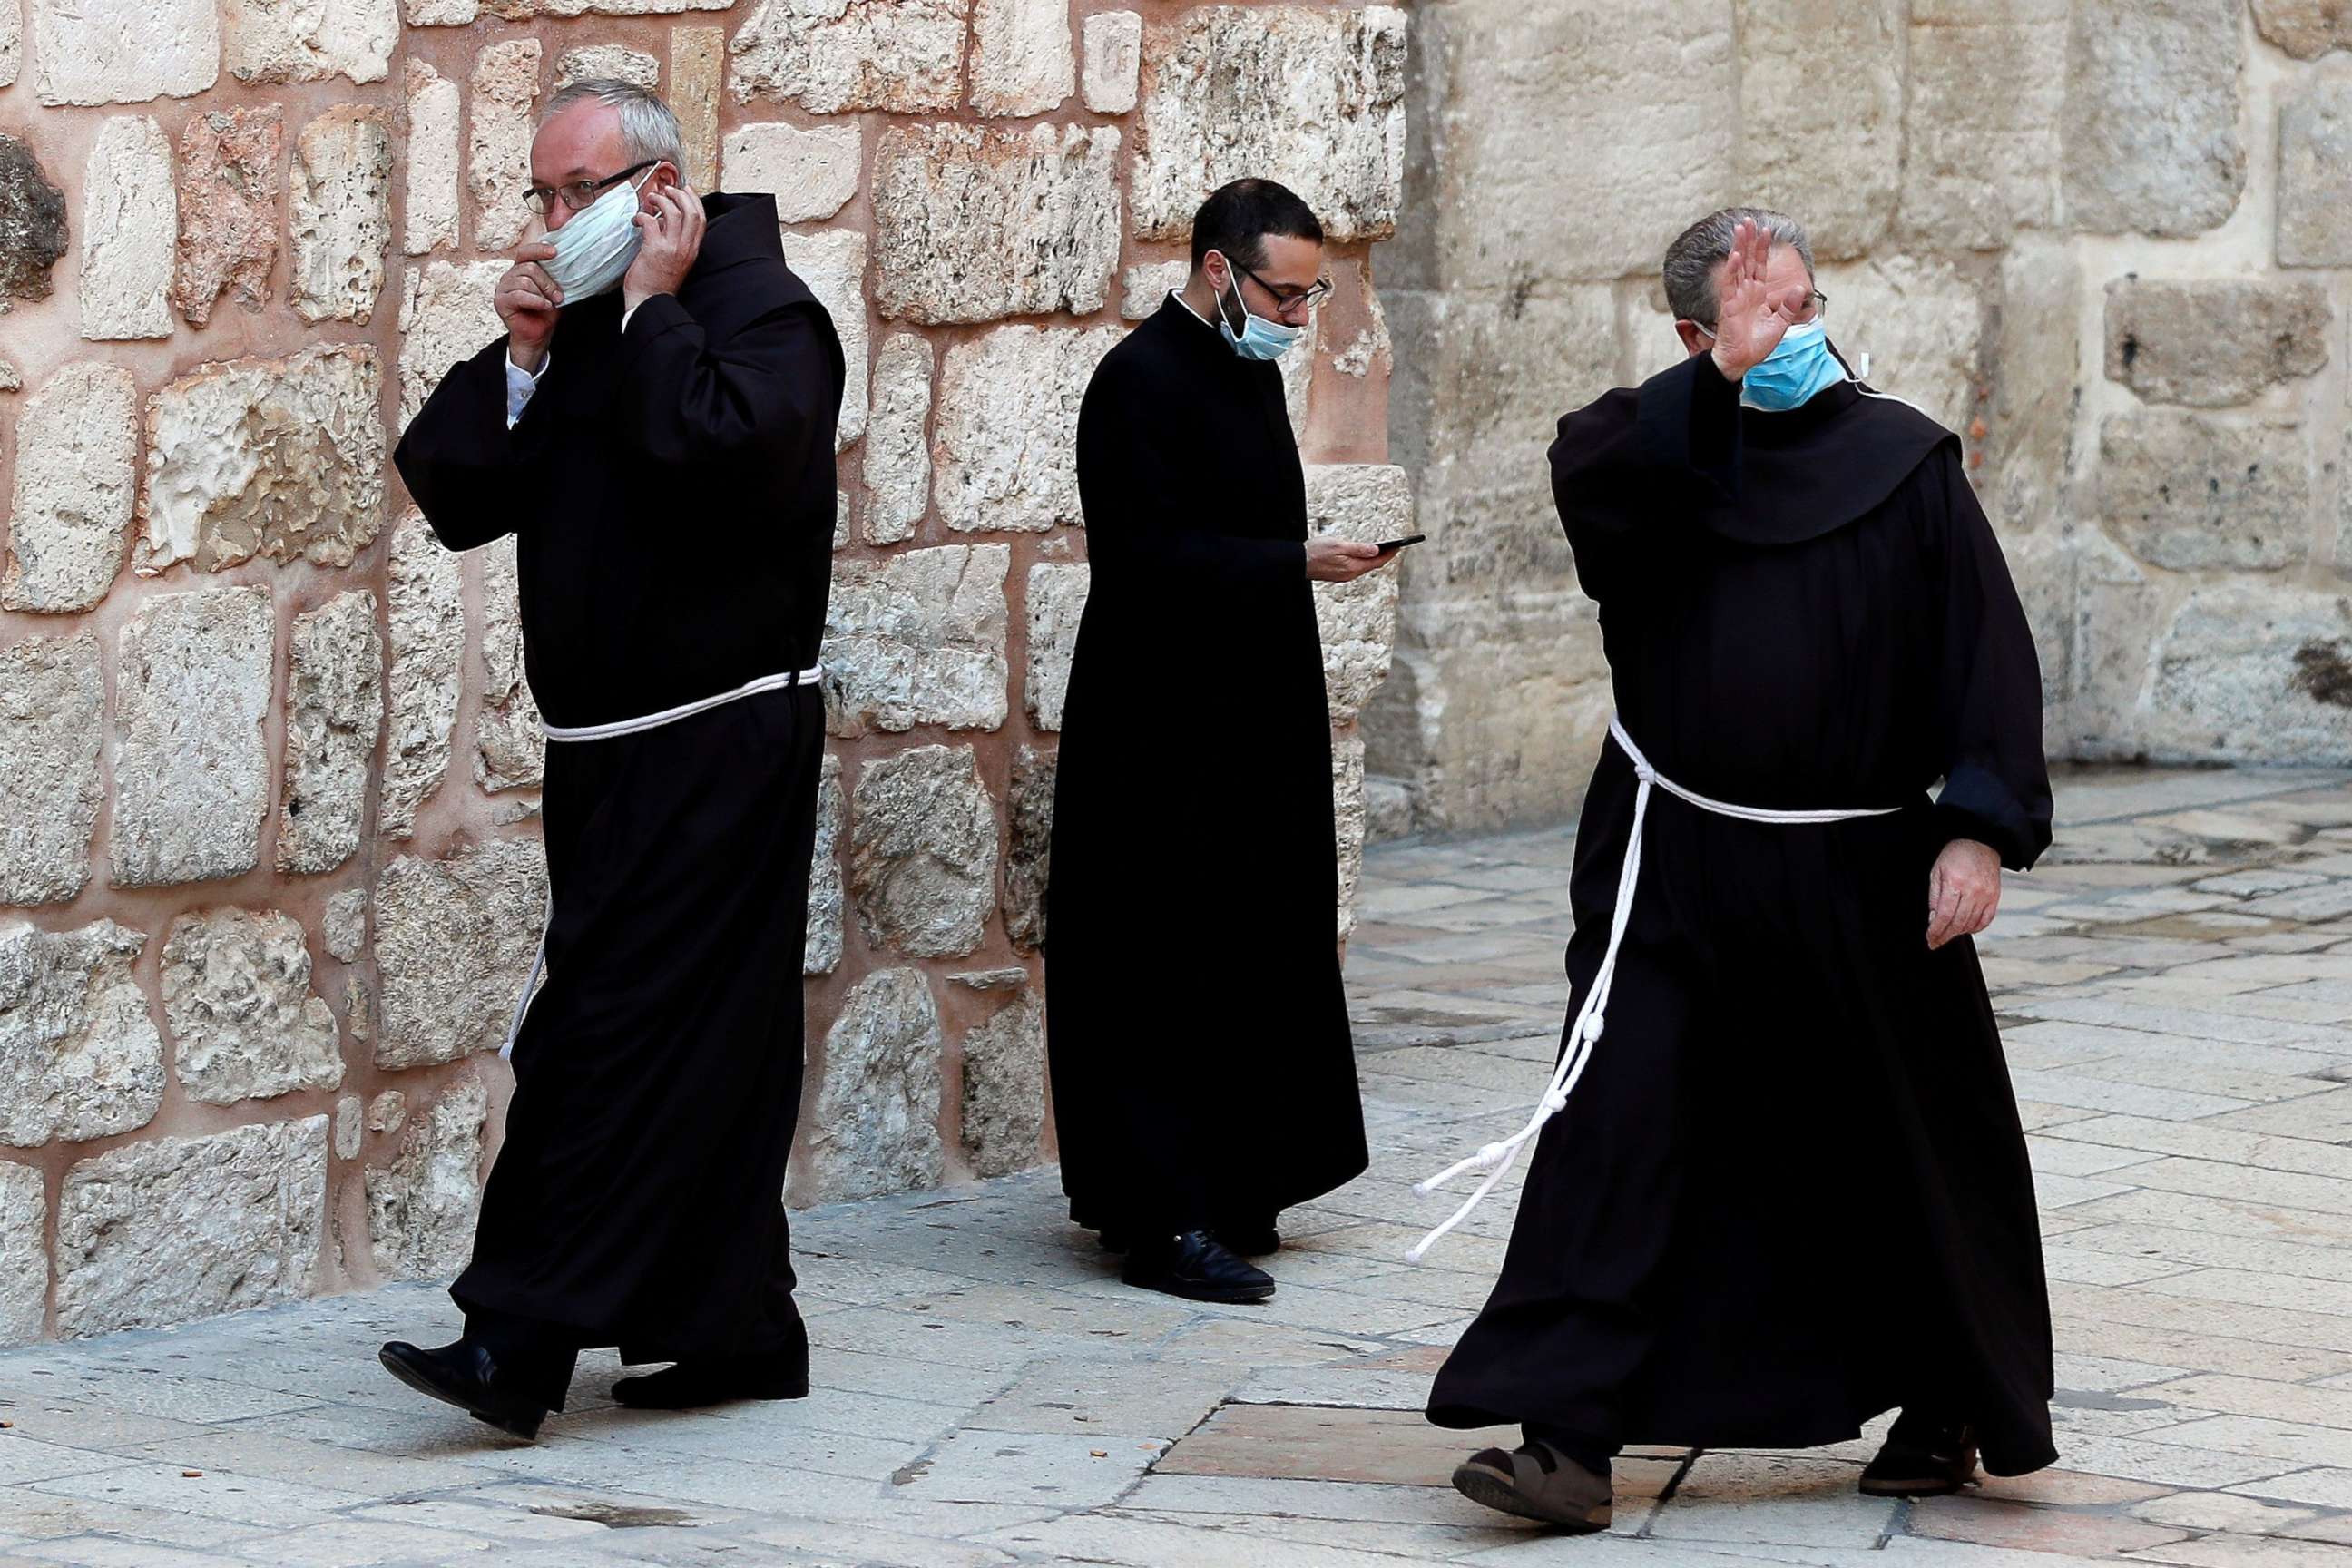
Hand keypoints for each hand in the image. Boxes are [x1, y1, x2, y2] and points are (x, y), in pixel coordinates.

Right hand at [496, 242, 560, 371]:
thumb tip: (566, 260)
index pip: (526, 252)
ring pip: (525, 281)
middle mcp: (510, 275)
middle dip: (548, 283)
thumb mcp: (553, 290)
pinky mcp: (500, 301)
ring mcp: (503, 287)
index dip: (539, 249)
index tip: (555, 252)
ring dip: (542, 294)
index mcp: (521, 268)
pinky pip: (519, 295)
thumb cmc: (546, 311)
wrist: (538, 335)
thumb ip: (554, 275)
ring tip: (549, 304)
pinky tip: (544, 307)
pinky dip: (535, 301)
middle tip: (558, 296)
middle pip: (529, 268)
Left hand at [623, 177, 703, 311]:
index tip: (685, 190)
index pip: (701, 219)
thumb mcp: (677, 261)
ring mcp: (671, 248)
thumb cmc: (659, 284)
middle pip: (691, 211)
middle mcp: (685, 247)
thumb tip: (665, 220)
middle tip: (667, 191)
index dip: (694, 200)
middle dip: (679, 195)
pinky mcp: (654, 249)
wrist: (650, 302)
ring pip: (673, 212)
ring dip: (660, 200)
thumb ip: (675, 240)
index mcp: (692, 250)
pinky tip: (637, 219)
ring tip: (650, 199)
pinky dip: (642, 215)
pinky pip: (651, 221)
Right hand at [1306, 536, 1397, 582]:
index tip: (1398, 546)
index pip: (1376, 562)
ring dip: (1372, 560)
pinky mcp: (1337, 575)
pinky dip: (1362, 562)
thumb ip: (1359, 549)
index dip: (1389, 554)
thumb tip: (1376, 550)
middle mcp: (1350, 574)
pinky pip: (1355, 568)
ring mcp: (1343, 576)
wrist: (1297, 562)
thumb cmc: (1316, 552)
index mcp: (1352, 567)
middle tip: (1393, 547)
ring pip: (1363, 567)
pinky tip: (1363, 556)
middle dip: (1383, 556)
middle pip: (1371, 566)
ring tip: (1381, 551)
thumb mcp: (1339, 546)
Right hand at [1708, 218, 1814, 381]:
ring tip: (1740, 229)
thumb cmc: (1757, 345)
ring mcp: (1736, 297)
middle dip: (1748, 240)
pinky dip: (1732, 270)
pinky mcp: (1728, 305)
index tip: (1765, 231)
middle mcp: (1745, 292)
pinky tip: (1735, 255)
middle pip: (1747, 260)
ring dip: (1738, 247)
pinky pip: (1730, 284)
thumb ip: (1790, 305)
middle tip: (1748, 221)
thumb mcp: (1781, 324)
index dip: (1762, 249)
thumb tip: (1801, 287)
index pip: (1759, 266)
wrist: (1742, 361)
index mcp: (1757, 295)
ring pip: (1737, 266)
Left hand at [1927, 838, 2001, 950]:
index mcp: (1955, 883)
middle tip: (1936, 942)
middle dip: (1945, 936)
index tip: (1930, 939)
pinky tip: (1966, 928)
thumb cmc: (1956, 855)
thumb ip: (1935, 897)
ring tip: (1948, 934)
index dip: (1936, 931)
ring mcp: (1986, 895)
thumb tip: (1933, 919)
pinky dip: (1975, 928)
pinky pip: (1986, 920)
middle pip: (1958, 923)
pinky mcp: (1995, 897)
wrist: (1981, 843)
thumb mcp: (1937, 872)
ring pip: (1972, 924)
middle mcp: (1973, 891)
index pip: (1945, 915)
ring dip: (1958, 933)